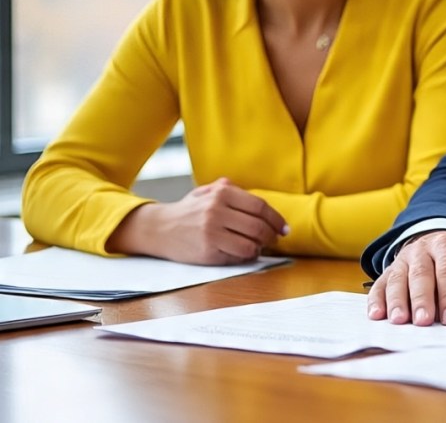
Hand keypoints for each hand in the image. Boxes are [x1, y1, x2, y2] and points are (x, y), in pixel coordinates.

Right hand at [106, 178, 287, 264]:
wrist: (159, 228)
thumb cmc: (189, 210)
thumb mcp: (207, 192)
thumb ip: (232, 190)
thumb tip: (262, 204)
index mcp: (221, 193)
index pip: (260, 207)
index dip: (276, 219)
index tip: (284, 228)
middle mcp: (216, 211)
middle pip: (258, 226)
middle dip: (272, 235)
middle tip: (275, 239)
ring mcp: (211, 232)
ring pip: (251, 244)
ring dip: (260, 247)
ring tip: (259, 246)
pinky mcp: (207, 251)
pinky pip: (237, 256)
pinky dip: (246, 256)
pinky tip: (244, 252)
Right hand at [366, 231, 445, 325]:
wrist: (438, 243)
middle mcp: (422, 250)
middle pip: (420, 275)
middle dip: (422, 299)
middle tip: (423, 321)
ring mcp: (403, 260)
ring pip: (397, 279)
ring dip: (396, 301)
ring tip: (398, 321)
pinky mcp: (388, 271)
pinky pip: (379, 284)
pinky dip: (376, 300)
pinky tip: (376, 315)